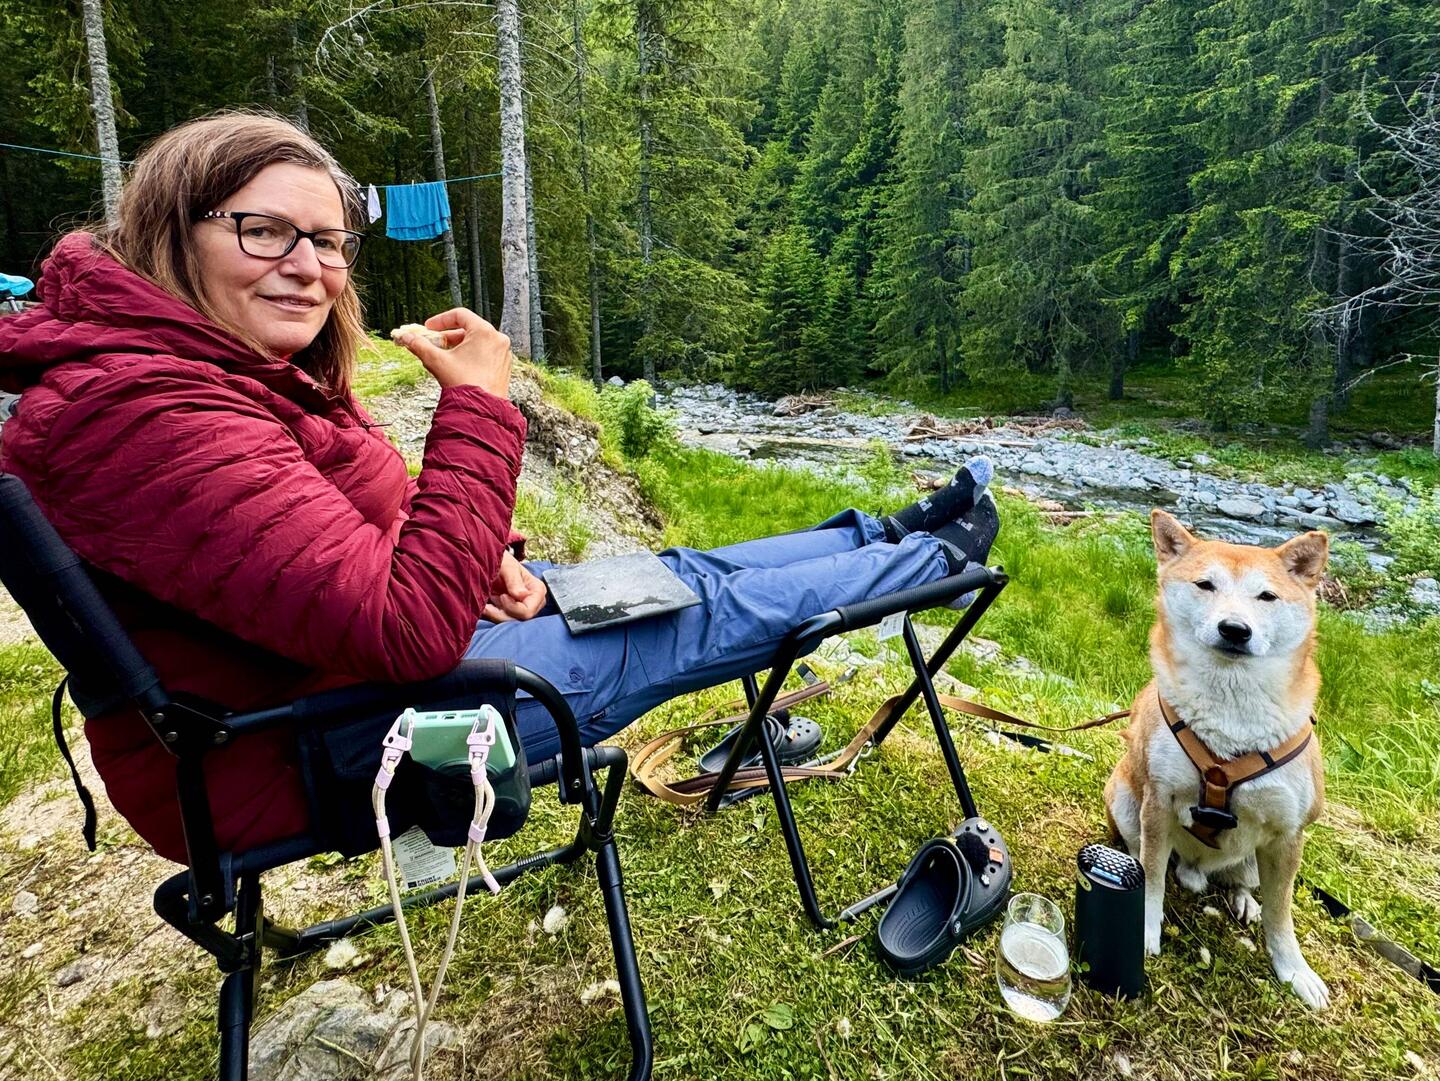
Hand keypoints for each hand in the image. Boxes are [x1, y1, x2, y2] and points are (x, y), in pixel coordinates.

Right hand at [395, 307, 512, 397]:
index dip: (440, 320)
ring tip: (443, 358)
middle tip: (432, 344)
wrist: (480, 411)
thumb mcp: (437, 361)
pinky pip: (485, 355)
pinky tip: (457, 367)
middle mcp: (498, 340)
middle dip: (447, 337)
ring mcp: (503, 354)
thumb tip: (406, 337)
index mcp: (485, 332)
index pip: (460, 315)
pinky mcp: (503, 367)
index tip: (429, 328)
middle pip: (468, 329)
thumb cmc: (465, 386)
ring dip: (457, 347)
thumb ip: (419, 345)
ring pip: (476, 343)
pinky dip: (470, 357)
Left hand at [484, 550, 546, 621]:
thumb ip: (514, 580)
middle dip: (502, 612)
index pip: (528, 610)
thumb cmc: (501, 560)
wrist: (490, 561)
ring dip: (495, 614)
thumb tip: (522, 595)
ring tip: (485, 605)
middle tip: (490, 602)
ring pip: (510, 621)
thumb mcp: (507, 566)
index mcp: (537, 590)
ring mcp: (522, 607)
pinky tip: (485, 607)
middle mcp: (533, 601)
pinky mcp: (511, 611)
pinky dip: (492, 615)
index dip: (513, 607)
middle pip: (520, 618)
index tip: (501, 596)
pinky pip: (503, 619)